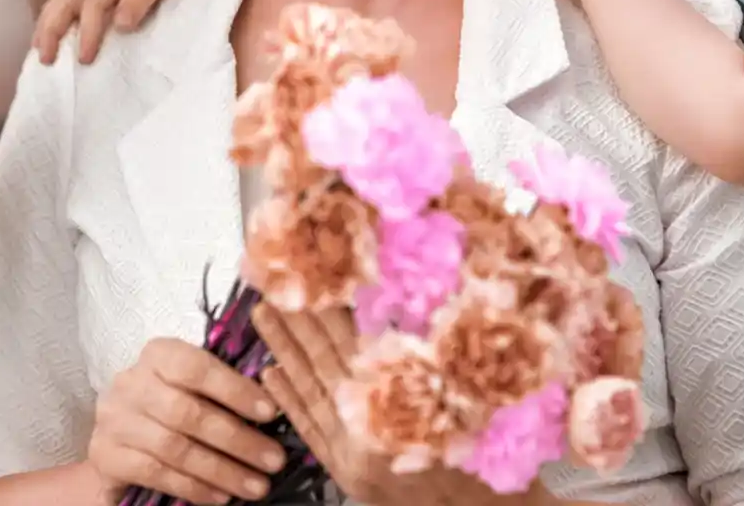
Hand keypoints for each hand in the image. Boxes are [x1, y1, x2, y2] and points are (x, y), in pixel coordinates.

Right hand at [36, 0, 257, 63]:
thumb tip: (119, 25)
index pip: (93, 5)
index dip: (88, 32)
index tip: (86, 59)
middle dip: (51, 27)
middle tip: (44, 59)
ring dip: (52, 22)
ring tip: (41, 49)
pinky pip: (83, 1)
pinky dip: (67, 18)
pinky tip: (66, 35)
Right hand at [86, 337, 289, 505]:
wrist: (121, 436)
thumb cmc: (171, 403)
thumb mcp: (194, 385)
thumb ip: (227, 385)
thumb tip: (280, 389)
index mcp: (157, 354)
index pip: (196, 367)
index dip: (235, 389)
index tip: (271, 412)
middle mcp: (130, 383)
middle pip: (187, 413)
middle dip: (237, 439)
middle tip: (274, 460)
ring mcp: (113, 421)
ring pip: (174, 448)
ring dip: (221, 470)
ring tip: (256, 485)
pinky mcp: (104, 456)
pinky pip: (155, 473)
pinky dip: (193, 487)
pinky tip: (221, 496)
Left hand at [253, 306, 483, 505]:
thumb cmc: (481, 469)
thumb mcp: (469, 408)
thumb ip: (431, 365)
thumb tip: (401, 313)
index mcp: (396, 410)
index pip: (356, 346)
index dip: (332, 309)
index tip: (314, 274)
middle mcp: (365, 429)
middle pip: (325, 364)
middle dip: (298, 322)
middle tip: (271, 285)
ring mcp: (348, 451)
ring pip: (310, 391)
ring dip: (284, 351)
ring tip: (262, 316)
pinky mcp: (343, 470)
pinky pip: (309, 429)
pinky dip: (289, 400)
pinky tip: (269, 375)